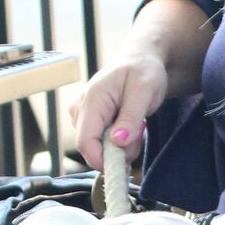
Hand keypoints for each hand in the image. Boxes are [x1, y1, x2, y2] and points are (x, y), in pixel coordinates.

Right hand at [72, 51, 169, 170]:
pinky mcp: (88, 122)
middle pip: (91, 149)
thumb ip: (131, 117)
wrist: (141, 60)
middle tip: (139, 135)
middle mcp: (80, 109)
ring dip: (120, 148)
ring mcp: (81, 116)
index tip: (126, 164)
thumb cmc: (144, 72)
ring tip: (136, 126)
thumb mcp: (144, 92)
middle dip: (117, 152)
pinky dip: (118, 143)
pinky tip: (127, 127)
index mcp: (92, 99)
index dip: (102, 160)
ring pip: (97, 149)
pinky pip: (100, 144)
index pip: (85, 142)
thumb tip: (117, 142)